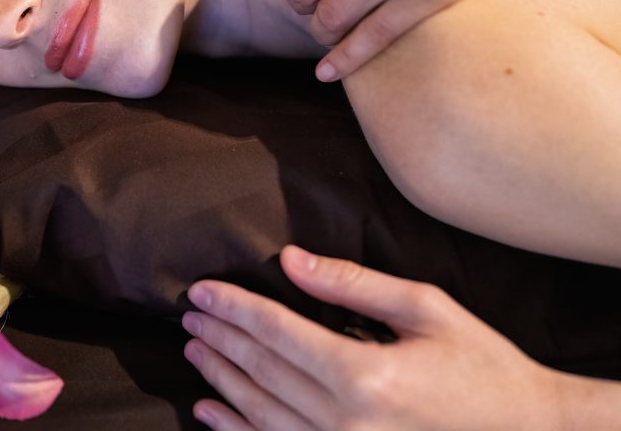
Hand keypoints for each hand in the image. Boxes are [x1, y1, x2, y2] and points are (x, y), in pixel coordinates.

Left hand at [183, 246, 561, 429]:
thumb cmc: (481, 367)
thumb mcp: (427, 310)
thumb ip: (354, 284)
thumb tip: (292, 259)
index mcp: (366, 374)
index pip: (278, 333)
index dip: (234, 308)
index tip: (201, 291)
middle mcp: (346, 420)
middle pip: (261, 370)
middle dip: (221, 337)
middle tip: (191, 313)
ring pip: (259, 412)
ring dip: (220, 377)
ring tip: (194, 348)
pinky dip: (234, 430)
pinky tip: (208, 410)